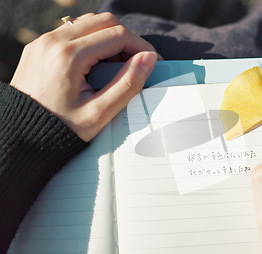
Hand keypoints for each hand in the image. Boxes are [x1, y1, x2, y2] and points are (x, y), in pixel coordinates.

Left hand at [10, 13, 160, 140]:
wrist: (21, 135)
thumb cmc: (58, 129)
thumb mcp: (100, 113)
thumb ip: (128, 84)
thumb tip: (148, 59)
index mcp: (69, 56)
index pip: (118, 35)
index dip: (141, 46)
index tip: (152, 61)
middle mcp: (53, 42)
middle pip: (105, 21)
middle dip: (127, 39)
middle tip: (136, 62)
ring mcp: (44, 42)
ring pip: (89, 22)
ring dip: (109, 38)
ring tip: (116, 66)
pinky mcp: (40, 46)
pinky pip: (73, 31)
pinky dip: (92, 41)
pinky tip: (97, 65)